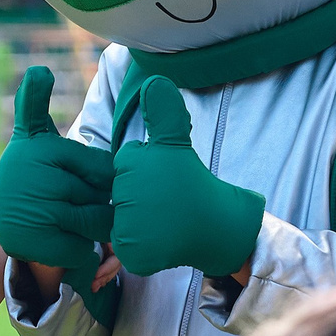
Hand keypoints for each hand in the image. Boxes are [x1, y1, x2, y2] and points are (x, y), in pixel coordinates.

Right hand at [0, 66, 116, 272]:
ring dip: (93, 228)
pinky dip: (82, 250)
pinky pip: (85, 249)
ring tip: (69, 219)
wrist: (5, 221)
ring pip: (99, 222)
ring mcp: (37, 210)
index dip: (100, 179)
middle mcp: (36, 176)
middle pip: (104, 194)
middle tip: (69, 201)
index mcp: (39, 147)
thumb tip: (39, 70)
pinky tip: (63, 240)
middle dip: (98, 201)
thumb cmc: (33, 174)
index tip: (72, 178)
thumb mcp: (34, 135)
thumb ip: (36, 103)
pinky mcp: (38, 243)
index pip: (103, 168)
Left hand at [110, 78, 263, 278]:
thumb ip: (163, 112)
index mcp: (132, 162)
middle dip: (139, 196)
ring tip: (164, 217)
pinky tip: (160, 237)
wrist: (217, 226)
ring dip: (138, 220)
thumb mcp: (176, 144)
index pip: (122, 166)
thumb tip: (154, 81)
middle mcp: (127, 194)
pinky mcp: (134, 253)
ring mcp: (130, 227)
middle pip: (118, 193)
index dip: (144, 172)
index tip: (165, 179)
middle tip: (167, 199)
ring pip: (120, 220)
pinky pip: (124, 247)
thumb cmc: (193, 183)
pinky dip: (140, 245)